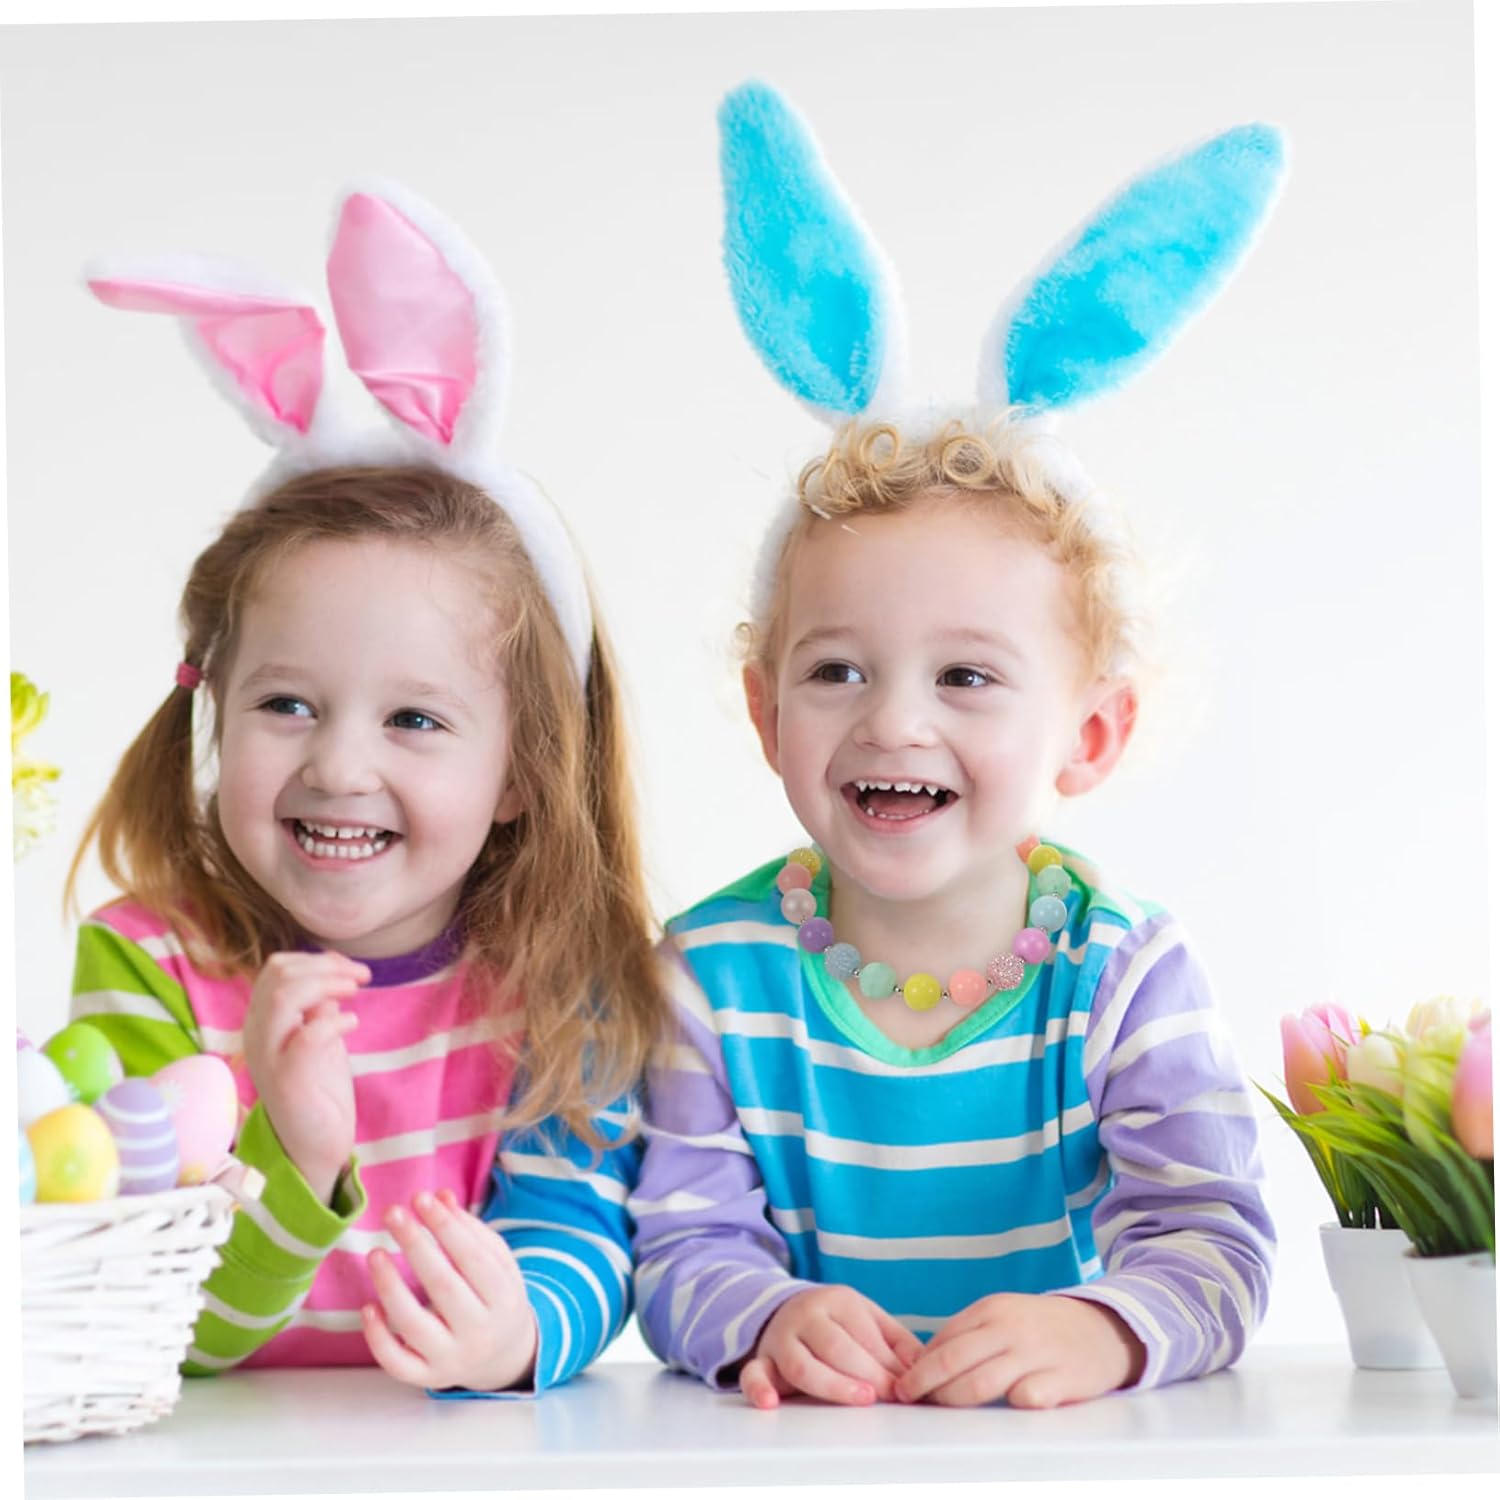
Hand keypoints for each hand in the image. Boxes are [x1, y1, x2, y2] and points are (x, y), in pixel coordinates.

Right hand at [241, 950, 367, 1202]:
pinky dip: (334, 1021)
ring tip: (355, 992)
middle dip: (325, 967)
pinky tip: (352, 1024)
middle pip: (279, 976)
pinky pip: (306, 1037)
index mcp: (261, 1021)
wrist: (314, 1144)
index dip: (316, 960)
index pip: (276, 970)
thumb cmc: (318, 1088)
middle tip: (360, 977)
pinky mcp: (288, 1081)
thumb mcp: (318, 1035)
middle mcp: (257, 1035)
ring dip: (327, 985)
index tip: (349, 968)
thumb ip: (319, 1004)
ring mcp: (269, 1057)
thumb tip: (335, 968)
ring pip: (284, 998)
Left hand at [362, 1188, 539, 1392]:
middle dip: (416, 1245)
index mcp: (504, 1298)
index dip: (446, 1227)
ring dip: (391, 1286)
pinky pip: (397, 1363)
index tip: (421, 1198)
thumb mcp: (496, 1262)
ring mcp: (452, 1359)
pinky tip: (368, 1307)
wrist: (503, 1357)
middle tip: (392, 1213)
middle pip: (443, 1287)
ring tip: (375, 1253)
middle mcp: (480, 1332)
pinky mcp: (427, 1378)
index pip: (472, 1258)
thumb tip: (440, 1197)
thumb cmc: (495, 1297)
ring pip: (414, 1325)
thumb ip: (469, 1230)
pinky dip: (378, 1338)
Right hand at [739, 1284, 922, 1409]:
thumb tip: (926, 1367)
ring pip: (802, 1364)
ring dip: (833, 1385)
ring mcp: (782, 1337)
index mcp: (837, 1301)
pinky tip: (771, 1403)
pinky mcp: (761, 1360)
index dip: (886, 1362)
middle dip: (867, 1374)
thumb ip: (898, 1341)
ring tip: (861, 1399)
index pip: (863, 1333)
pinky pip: (752, 1373)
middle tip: (889, 1395)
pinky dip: (759, 1389)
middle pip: (837, 1347)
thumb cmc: (837, 1322)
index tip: (905, 1387)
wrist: (786, 1309)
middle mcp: (807, 1315)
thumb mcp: (869, 1318)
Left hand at [894, 1293, 1146, 1408]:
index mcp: (993, 1310)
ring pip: (981, 1383)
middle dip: (924, 1383)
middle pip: (954, 1360)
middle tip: (907, 1398)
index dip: (919, 1364)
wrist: (1103, 1328)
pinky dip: (1008, 1405)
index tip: (902, 1382)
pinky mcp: (1062, 1380)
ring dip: (953, 1400)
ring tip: (939, 1409)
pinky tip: (1001, 1407)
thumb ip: (968, 1335)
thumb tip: (924, 1363)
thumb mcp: (1004, 1316)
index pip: (945, 1339)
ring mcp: (1037, 1354)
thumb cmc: (1041, 1327)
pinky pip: (1026, 1398)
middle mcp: (1011, 1328)